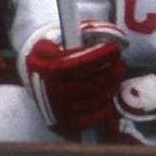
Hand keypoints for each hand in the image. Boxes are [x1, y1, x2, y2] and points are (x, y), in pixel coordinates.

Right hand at [22, 20, 125, 137]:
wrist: (33, 78)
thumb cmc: (51, 53)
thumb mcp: (57, 36)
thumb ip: (83, 32)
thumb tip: (114, 35)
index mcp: (48, 69)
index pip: (78, 63)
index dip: (100, 56)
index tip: (115, 49)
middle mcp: (52, 93)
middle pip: (90, 84)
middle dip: (111, 73)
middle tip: (121, 64)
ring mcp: (59, 111)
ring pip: (94, 100)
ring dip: (111, 88)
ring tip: (117, 76)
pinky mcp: (65, 124)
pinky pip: (93, 118)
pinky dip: (105, 107)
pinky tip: (110, 94)